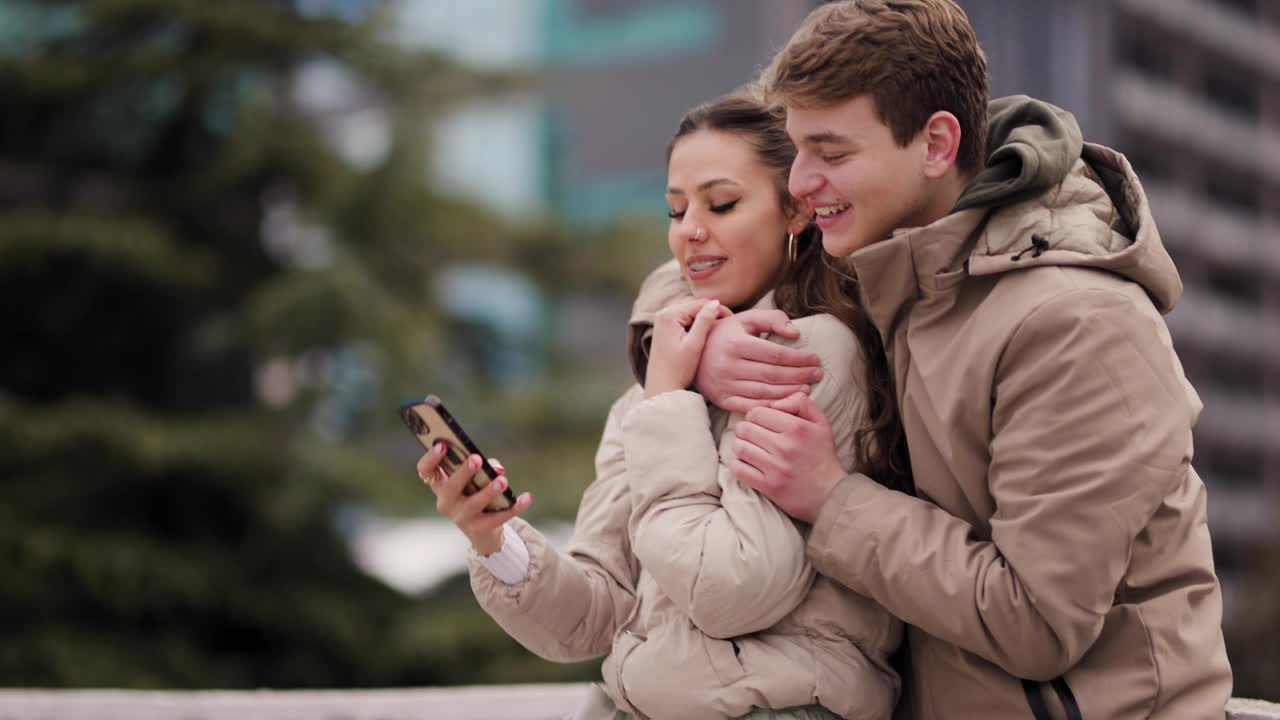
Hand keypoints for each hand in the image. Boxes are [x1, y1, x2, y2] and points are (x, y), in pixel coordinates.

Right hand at [418, 444, 531, 555]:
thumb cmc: (475, 493)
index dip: (431, 458)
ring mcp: (461, 517)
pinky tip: (527, 497)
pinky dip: (514, 506)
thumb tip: (497, 469)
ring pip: (474, 504)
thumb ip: (486, 468)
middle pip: (450, 487)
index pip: (426, 471)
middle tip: (476, 459)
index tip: (442, 445)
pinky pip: (499, 517)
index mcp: (440, 485)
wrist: (482, 530)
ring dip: (488, 491)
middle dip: (463, 472)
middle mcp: (445, 502)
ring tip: (502, 480)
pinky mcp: (479, 528)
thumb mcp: (476, 478)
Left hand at [645, 298, 729, 398]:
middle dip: (711, 312)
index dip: (719, 309)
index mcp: (669, 315)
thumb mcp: (694, 344)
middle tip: (728, 324)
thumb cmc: (678, 369)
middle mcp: (663, 313)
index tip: (733, 320)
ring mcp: (662, 321)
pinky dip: (696, 323)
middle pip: (694, 305)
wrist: (661, 387)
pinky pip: (684, 319)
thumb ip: (704, 321)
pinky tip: (706, 334)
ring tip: (719, 329)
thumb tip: (715, 303)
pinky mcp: (664, 329)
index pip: (700, 303)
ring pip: (690, 311)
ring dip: (704, 317)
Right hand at [693, 309, 823, 413]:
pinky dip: (771, 407)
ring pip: (764, 393)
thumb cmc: (725, 334)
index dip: (799, 358)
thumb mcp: (746, 319)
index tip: (815, 358)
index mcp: (736, 344)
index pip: (775, 354)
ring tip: (808, 388)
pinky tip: (787, 402)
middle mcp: (728, 366)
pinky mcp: (722, 399)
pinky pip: (751, 407)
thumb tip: (795, 334)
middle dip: (799, 375)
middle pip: (772, 375)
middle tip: (818, 374)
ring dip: (790, 392)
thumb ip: (772, 319)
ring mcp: (724, 385)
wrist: (692, 353)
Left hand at [731, 391, 845, 522]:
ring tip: (752, 450)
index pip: (756, 412)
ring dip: (742, 447)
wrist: (830, 493)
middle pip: (744, 428)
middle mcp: (785, 446)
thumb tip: (774, 403)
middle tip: (754, 436)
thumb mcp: (820, 422)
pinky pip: (738, 469)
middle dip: (746, 430)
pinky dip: (739, 465)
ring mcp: (775, 468)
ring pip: (739, 447)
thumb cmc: (822, 454)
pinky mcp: (768, 486)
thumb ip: (800, 402)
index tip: (762, 423)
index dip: (756, 416)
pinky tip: (749, 464)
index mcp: (796, 428)